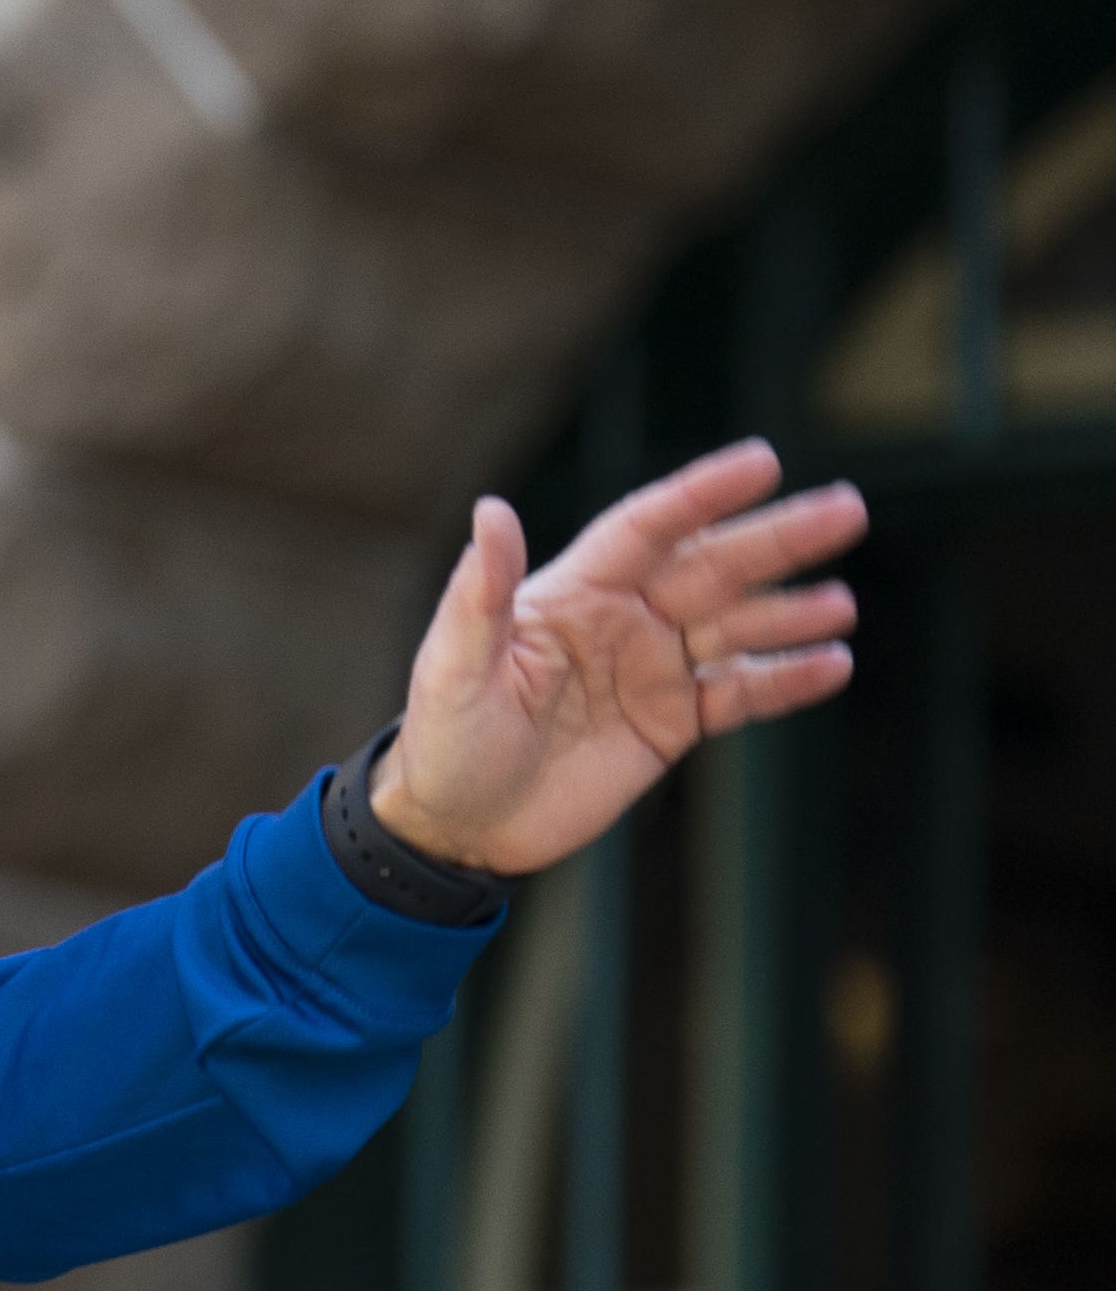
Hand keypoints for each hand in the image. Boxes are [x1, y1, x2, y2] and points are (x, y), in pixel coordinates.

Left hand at [371, 438, 865, 875]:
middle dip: (776, 540)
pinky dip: (785, 680)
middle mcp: (621, 621)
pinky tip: (832, 665)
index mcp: (571, 593)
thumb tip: (490, 508)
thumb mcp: (454, 666)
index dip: (703, 495)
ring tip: (841, 604)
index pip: (647, 529)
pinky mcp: (671, 725)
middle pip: (710, 568)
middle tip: (846, 510)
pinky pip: (739, 694)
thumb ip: (480, 593)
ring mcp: (651, 672)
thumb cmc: (445, 739)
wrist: (457, 827)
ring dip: (791, 613)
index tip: (764, 463)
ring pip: (735, 628)